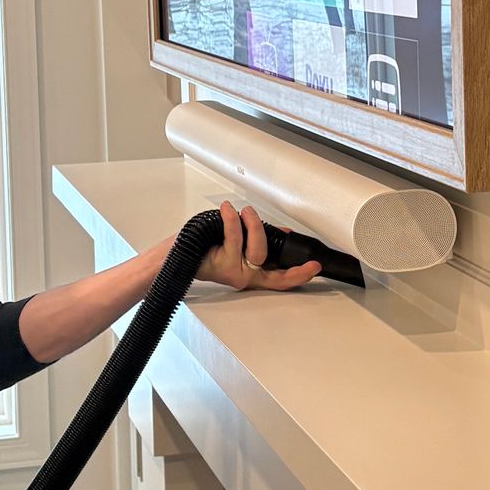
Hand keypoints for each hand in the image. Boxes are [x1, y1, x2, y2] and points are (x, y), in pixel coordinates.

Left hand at [198, 201, 319, 292]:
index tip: (314, 265)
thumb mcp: (237, 244)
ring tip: (242, 211)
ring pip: (255, 249)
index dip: (300, 274)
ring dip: (251, 224)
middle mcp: (244, 275)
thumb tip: (280, 232)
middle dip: (265, 232)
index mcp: (251, 272)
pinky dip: (232, 220)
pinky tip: (227, 210)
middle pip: (268, 260)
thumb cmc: (203, 248)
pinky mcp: (221, 264)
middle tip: (255, 215)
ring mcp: (233, 271)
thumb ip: (259, 240)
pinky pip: (233, 238)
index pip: (280, 279)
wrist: (176, 256)